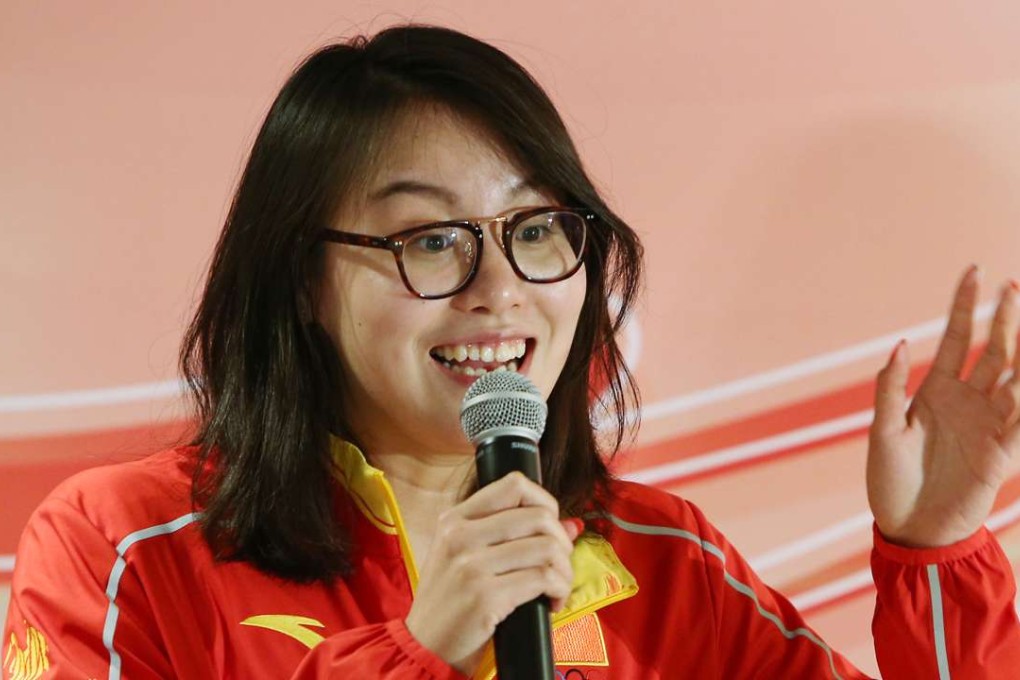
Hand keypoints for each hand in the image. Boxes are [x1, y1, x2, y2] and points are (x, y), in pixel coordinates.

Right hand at [404, 472, 581, 674]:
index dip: (544, 501)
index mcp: (454, 519)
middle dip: (562, 542)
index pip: (514, 485)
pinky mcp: (485, 596)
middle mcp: (460, 536)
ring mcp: (471, 566)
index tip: (550, 527)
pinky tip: (552, 602)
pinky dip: (559, 590)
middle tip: (559, 564)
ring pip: (547, 547)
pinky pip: (544, 578)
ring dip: (564, 570)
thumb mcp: (467, 558)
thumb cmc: (452, 602)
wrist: (426, 646)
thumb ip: (512, 536)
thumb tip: (572, 524)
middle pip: (539, 517)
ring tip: (557, 586)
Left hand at [868, 266, 1019, 547]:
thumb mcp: (883, 431)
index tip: (973, 270)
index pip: (955, 338)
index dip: (964, 305)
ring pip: (1016, 376)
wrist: (909, 528)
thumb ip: (890, 389)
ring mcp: (989, 424)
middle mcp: (967, 401)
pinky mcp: (1003, 452)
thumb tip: (900, 345)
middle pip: (993, 349)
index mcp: (936, 391)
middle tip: (1013, 283)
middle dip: (1004, 317)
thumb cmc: (890, 481)